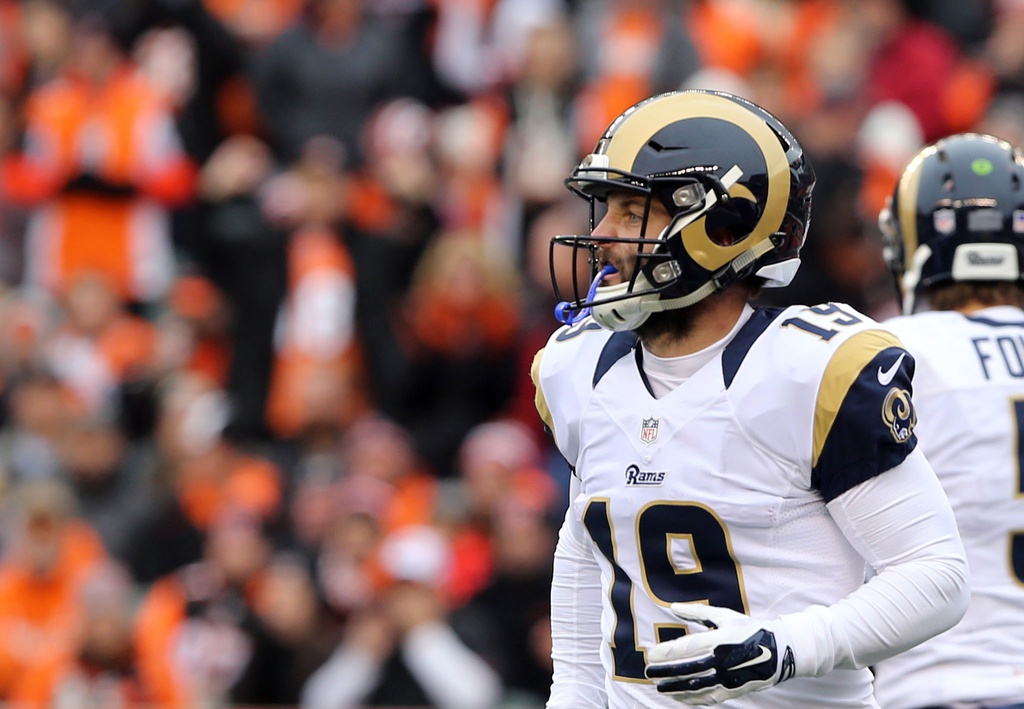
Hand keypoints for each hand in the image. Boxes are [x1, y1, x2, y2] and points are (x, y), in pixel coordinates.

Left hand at [645, 603, 794, 704]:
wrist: (779, 650)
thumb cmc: (748, 629)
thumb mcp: (724, 615)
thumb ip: (697, 612)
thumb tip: (672, 607)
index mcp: (720, 639)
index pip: (688, 648)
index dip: (667, 652)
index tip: (651, 654)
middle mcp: (723, 660)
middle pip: (688, 669)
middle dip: (665, 672)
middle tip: (649, 671)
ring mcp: (728, 677)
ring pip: (696, 686)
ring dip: (675, 687)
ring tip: (659, 687)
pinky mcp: (733, 690)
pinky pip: (708, 697)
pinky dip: (691, 699)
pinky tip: (678, 696)